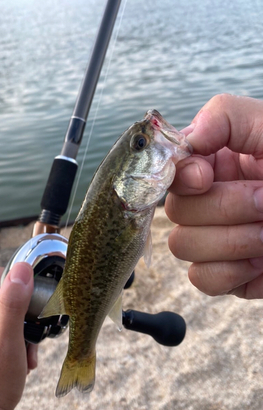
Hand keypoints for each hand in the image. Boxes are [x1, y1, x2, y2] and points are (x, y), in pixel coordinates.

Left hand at [0, 263, 34, 409]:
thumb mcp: (9, 337)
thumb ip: (14, 300)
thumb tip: (22, 268)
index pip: (2, 277)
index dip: (21, 293)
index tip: (30, 317)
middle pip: (2, 295)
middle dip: (22, 318)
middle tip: (29, 343)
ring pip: (2, 313)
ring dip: (19, 332)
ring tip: (24, 356)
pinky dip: (10, 340)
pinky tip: (17, 360)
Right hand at [165, 94, 262, 298]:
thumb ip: (227, 117)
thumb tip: (186, 141)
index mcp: (217, 163)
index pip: (170, 171)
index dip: (182, 177)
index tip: (208, 177)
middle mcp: (209, 200)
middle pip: (176, 210)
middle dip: (225, 208)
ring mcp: (214, 239)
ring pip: (183, 245)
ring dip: (232, 241)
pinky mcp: (225, 274)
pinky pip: (202, 279)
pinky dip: (230, 272)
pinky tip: (259, 261)